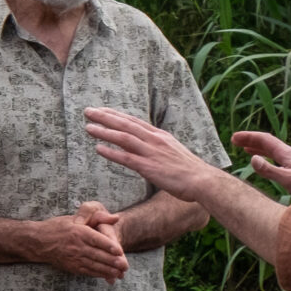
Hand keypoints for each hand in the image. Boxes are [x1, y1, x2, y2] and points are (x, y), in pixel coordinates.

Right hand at [25, 200, 128, 279]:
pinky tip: (108, 275)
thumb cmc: (58, 227)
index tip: (119, 250)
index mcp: (78, 232)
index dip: (109, 246)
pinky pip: (87, 271)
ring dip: (108, 270)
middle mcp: (76, 246)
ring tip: (120, 273)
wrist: (38, 242)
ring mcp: (73, 258)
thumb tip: (116, 217)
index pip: (96, 239)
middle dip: (112, 262)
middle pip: (97, 255)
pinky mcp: (71, 266)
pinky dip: (99, 274)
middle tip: (125, 265)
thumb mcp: (76, 218)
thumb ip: (97, 217)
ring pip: (94, 265)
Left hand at [85, 108, 220, 202]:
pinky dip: (112, 152)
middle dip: (105, 117)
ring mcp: (151, 152)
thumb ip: (159, 148)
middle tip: (88, 111)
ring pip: (123, 138)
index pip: (134, 121)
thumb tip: (148, 149)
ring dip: (104, 131)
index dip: (116, 115)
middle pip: (125, 124)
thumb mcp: (173, 152)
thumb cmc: (190, 170)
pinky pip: (126, 158)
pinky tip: (98, 149)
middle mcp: (154, 140)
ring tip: (88, 127)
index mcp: (160, 136)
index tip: (102, 110)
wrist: (202, 180)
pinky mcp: (149, 167)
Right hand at [235, 130, 290, 211]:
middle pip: (267, 143)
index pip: (264, 140)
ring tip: (245, 148)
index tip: (234, 138)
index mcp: (286, 154)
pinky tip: (263, 163)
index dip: (249, 137)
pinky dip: (265, 157)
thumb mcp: (288, 179)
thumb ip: (269, 170)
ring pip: (271, 151)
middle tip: (235, 141)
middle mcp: (289, 154)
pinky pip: (276, 159)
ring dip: (257, 148)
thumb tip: (252, 159)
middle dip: (251, 140)